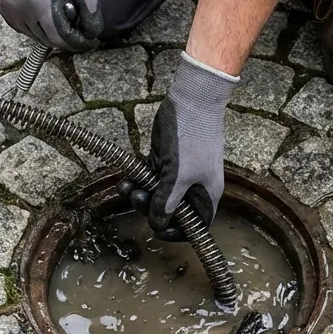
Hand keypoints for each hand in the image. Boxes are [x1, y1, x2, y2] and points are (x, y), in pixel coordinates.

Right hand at [0, 0, 102, 50]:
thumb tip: (93, 25)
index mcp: (37, 0)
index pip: (57, 38)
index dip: (75, 43)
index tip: (87, 40)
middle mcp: (18, 7)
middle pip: (44, 39)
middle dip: (62, 37)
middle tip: (77, 29)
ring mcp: (5, 6)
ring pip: (30, 34)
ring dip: (46, 32)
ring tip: (61, 19)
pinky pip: (18, 24)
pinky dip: (31, 24)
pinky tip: (43, 13)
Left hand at [120, 52, 237, 240]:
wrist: (191, 101)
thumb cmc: (192, 138)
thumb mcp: (179, 175)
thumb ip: (167, 202)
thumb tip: (158, 225)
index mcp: (206, 195)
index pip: (195, 226)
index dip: (177, 232)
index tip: (158, 229)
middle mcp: (193, 188)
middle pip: (172, 213)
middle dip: (152, 209)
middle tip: (137, 197)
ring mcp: (178, 175)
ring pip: (157, 196)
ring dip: (140, 195)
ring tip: (127, 187)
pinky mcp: (165, 162)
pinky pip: (150, 180)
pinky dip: (138, 182)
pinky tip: (126, 179)